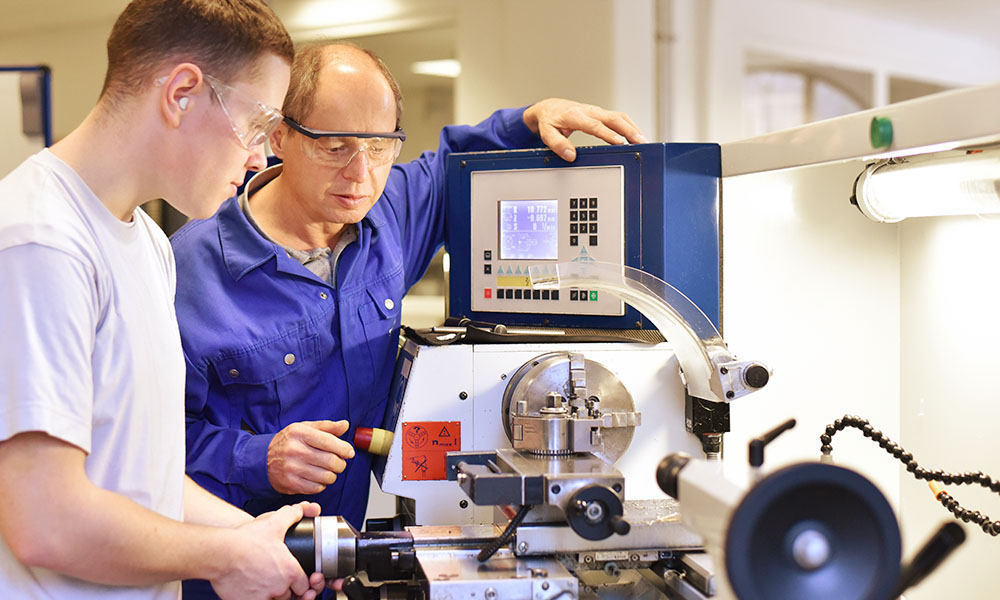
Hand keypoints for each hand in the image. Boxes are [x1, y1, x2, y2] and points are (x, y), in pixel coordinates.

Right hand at [211, 502, 320, 599]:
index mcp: (290, 571)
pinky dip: (256, 598)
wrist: (219, 553)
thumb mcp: (273, 522)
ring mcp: (262, 598)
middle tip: (277, 578)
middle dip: (286, 588)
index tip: (294, 576)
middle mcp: (278, 588)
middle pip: (289, 595)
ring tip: (264, 583)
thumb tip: (301, 510)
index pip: (304, 584)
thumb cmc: (245, 540)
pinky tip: (252, 588)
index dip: (300, 580)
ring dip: (272, 595)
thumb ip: (291, 515)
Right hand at [268, 420, 354, 494]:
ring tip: (329, 470)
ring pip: (326, 476)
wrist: (262, 460)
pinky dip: (322, 484)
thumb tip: (345, 425)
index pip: (329, 441)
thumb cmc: (288, 442)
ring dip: (332, 475)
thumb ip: (326, 427)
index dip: (344, 448)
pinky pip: (317, 487)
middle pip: (331, 461)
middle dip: (341, 464)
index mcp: (300, 433)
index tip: (349, 452)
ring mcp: (292, 468)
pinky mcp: (290, 483)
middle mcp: (295, 450)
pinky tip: (317, 478)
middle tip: (339, 463)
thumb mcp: (304, 428)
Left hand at [523, 98, 647, 161]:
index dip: (608, 134)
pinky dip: (630, 126)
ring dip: (633, 128)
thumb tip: (570, 155)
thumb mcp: (547, 133)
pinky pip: (619, 118)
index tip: (620, 142)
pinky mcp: (602, 114)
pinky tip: (637, 135)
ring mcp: (597, 112)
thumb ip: (557, 144)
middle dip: (629, 130)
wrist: (551, 108)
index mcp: (576, 115)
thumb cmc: (550, 120)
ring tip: (644, 141)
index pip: (595, 125)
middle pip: (613, 118)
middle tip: (641, 142)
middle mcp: (589, 111)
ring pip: (619, 117)